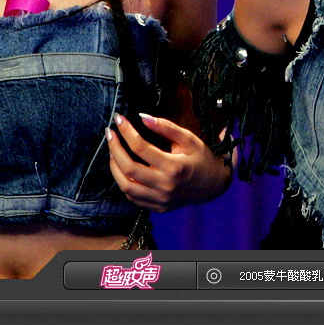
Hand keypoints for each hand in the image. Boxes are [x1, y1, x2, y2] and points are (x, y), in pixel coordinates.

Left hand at [108, 112, 230, 212]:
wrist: (213, 185)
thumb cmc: (201, 158)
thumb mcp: (188, 139)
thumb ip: (166, 127)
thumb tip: (142, 116)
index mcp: (174, 167)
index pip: (141, 147)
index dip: (126, 131)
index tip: (119, 118)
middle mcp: (165, 186)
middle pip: (128, 168)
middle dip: (114, 148)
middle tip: (110, 133)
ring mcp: (160, 199)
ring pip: (125, 185)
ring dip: (114, 166)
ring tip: (112, 150)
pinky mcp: (157, 207)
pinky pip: (132, 196)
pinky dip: (123, 181)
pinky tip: (123, 168)